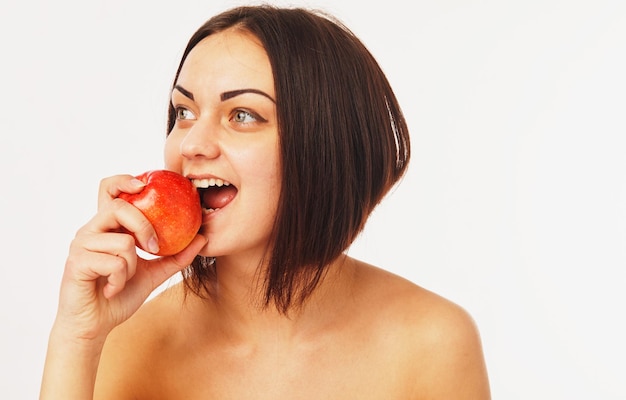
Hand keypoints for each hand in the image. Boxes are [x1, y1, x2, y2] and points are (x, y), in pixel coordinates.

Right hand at [54, 174, 205, 342]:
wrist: (94, 325)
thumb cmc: (119, 296)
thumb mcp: (154, 273)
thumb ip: (176, 256)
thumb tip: (203, 238)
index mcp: (107, 227)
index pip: (109, 189)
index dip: (124, 180)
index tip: (144, 186)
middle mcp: (91, 230)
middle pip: (119, 207)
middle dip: (144, 227)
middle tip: (154, 248)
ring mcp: (81, 245)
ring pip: (123, 241)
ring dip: (132, 266)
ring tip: (121, 280)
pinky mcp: (76, 262)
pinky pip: (114, 263)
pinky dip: (120, 280)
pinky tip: (110, 289)